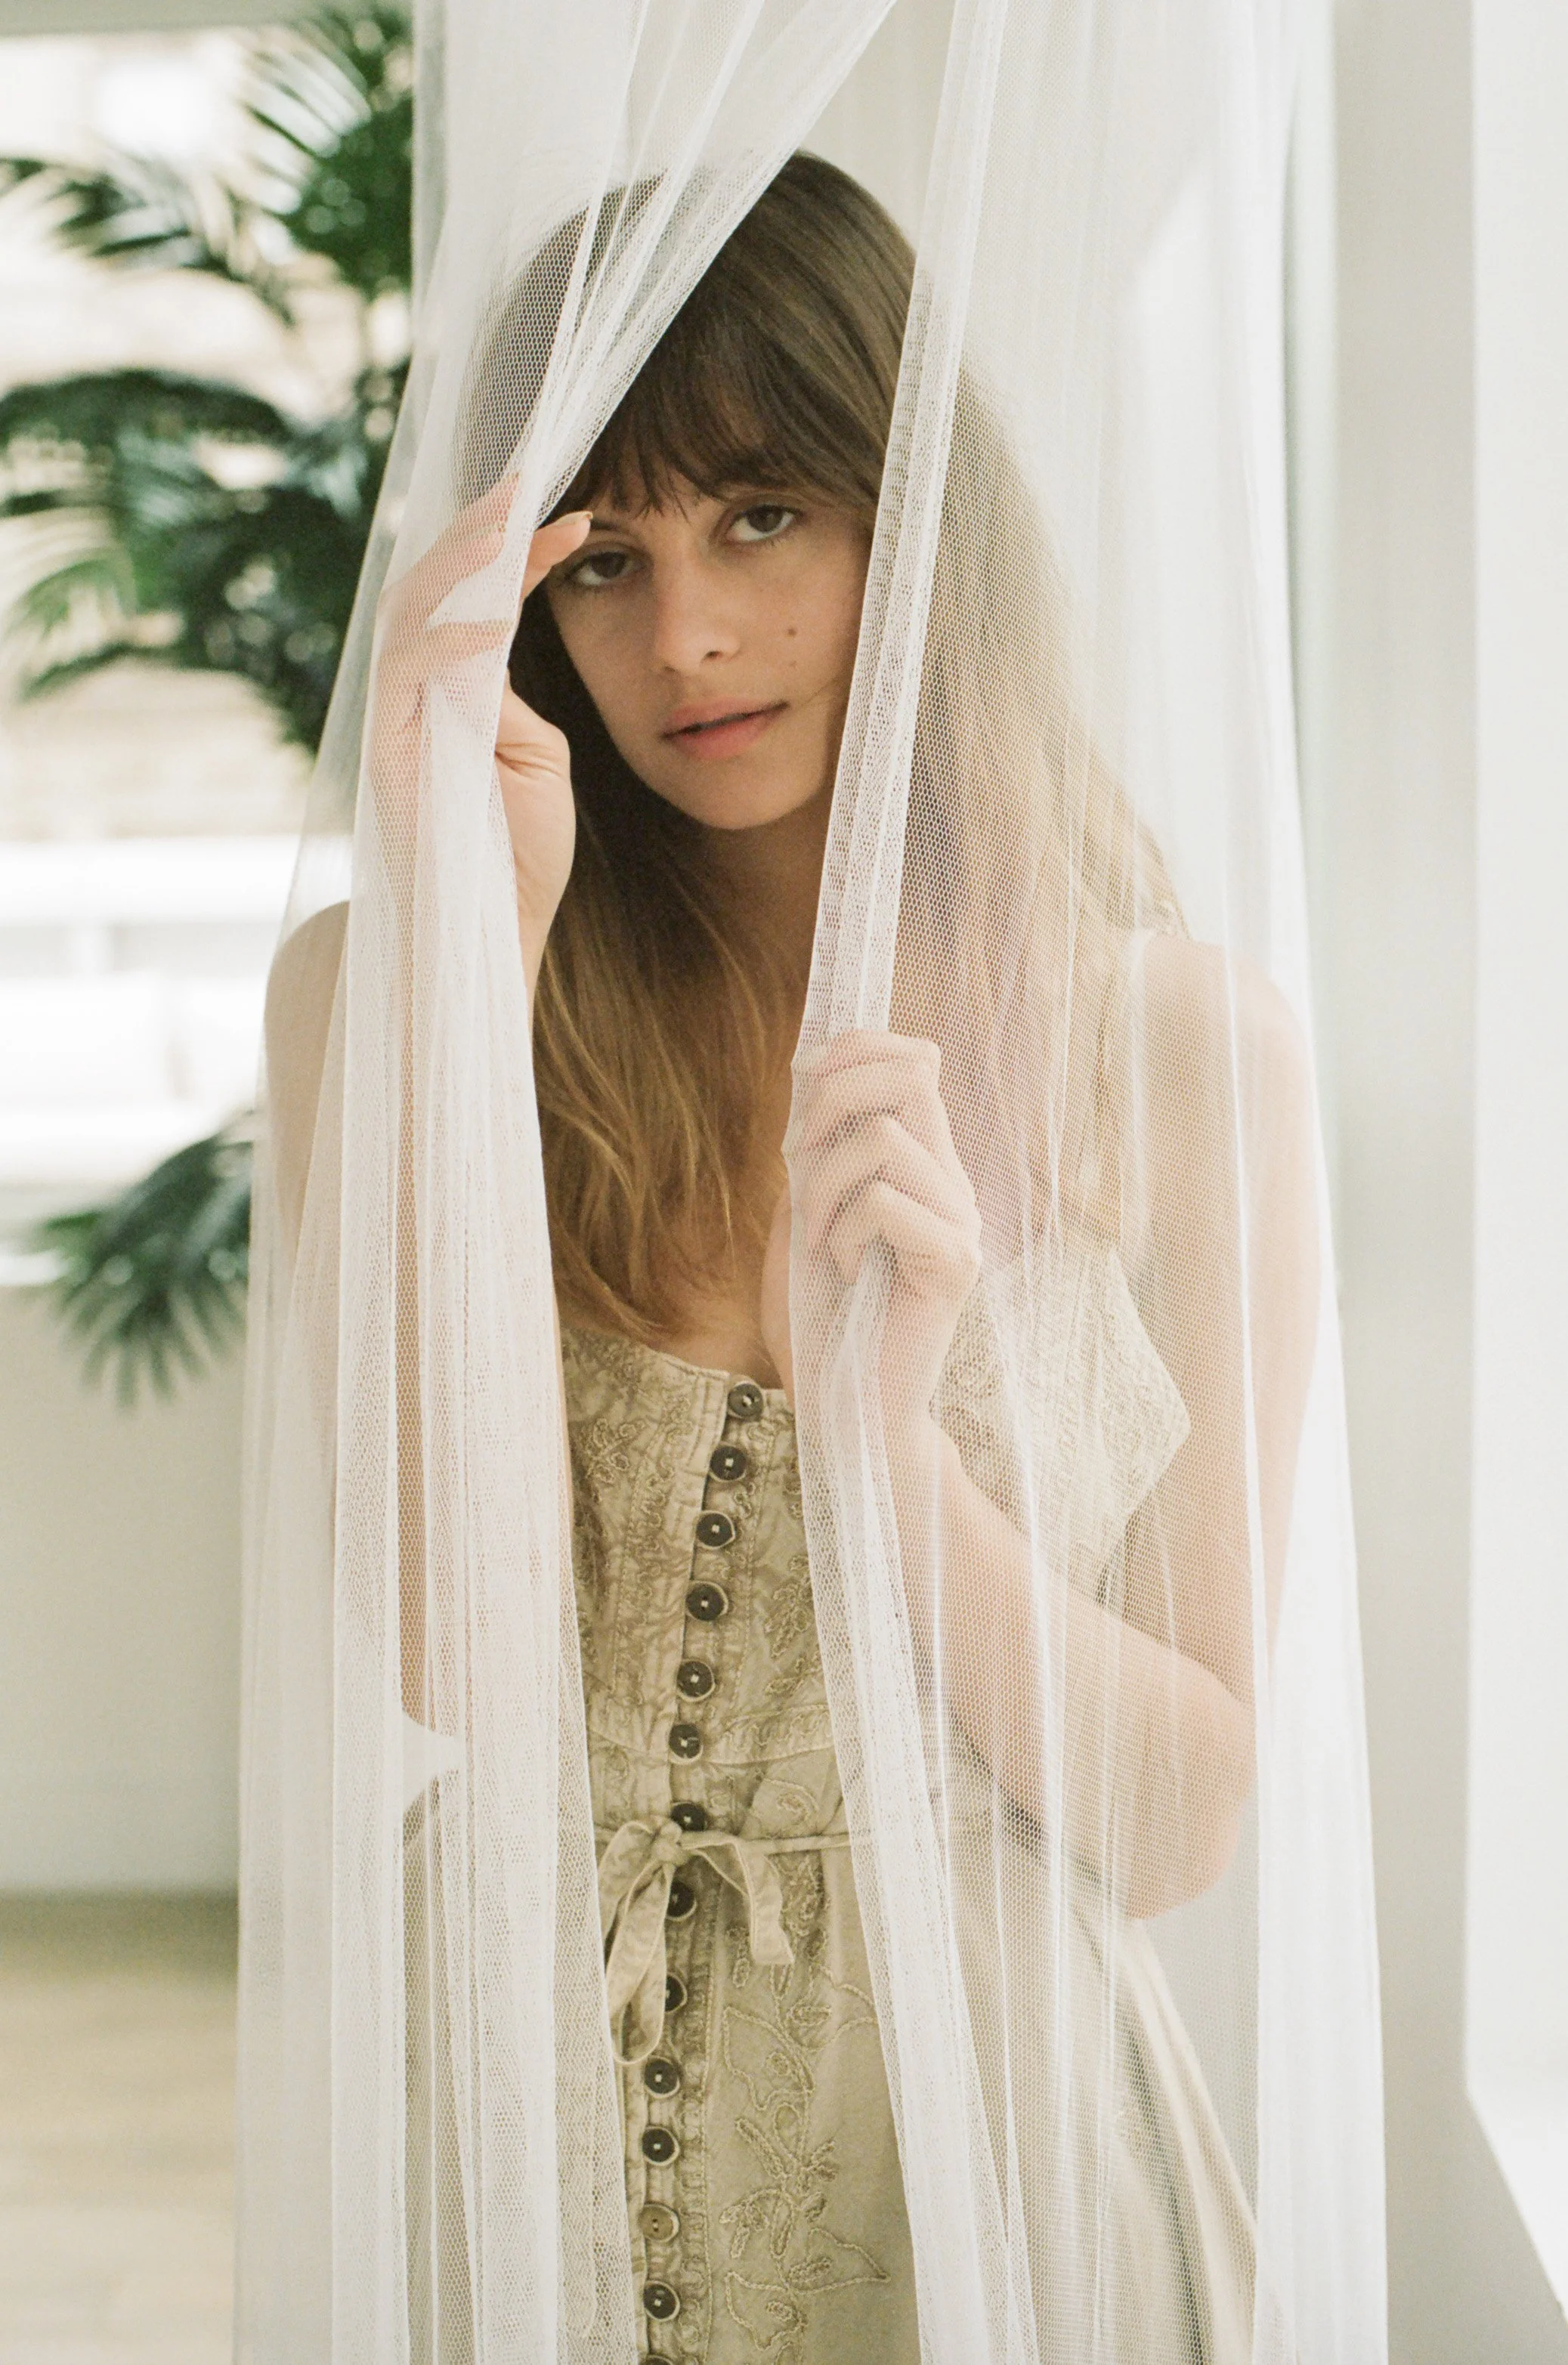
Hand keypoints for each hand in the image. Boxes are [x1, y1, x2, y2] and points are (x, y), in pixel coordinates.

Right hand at [373, 484, 590, 989]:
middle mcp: (419, 692)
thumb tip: (495, 646)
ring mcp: (396, 718)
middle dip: (477, 532)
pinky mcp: (385, 751)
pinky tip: (492, 626)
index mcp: (460, 690)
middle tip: (524, 485)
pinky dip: (445, 646)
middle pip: (434, 586)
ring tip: (504, 527)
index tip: (580, 518)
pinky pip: (405, 677)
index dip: (522, 555)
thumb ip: (517, 698)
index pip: (484, 600)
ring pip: (408, 612)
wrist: (494, 933)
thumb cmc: (518, 856)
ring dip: (457, 565)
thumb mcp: (539, 759)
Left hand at [762, 1032, 981, 1436]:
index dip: (858, 1045)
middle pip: (914, 1073)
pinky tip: (842, 1269)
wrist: (843, 1408)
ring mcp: (959, 1221)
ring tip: (814, 1235)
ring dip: (822, 1180)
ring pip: (888, 1138)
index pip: (915, 1061)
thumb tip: (805, 1078)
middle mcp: (951, 1184)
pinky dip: (842, 1229)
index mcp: (922, 1166)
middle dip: (832, 1094)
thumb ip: (812, 1153)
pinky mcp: (952, 1262)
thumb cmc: (820, 1321)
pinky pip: (886, 1202)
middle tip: (795, 1154)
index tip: (801, 1077)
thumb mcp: (801, 1216)